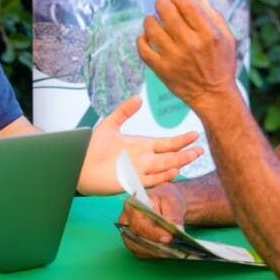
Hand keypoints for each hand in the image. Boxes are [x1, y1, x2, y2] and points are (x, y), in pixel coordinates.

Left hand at [77, 96, 202, 194]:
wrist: (79, 163)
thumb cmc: (92, 146)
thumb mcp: (110, 124)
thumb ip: (124, 112)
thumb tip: (139, 98)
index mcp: (141, 145)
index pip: (166, 143)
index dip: (180, 140)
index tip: (194, 135)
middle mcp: (143, 159)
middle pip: (169, 156)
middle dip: (185, 153)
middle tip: (201, 150)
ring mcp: (138, 171)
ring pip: (163, 167)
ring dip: (178, 163)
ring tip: (192, 157)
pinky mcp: (130, 181)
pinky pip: (149, 180)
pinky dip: (161, 176)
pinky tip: (173, 171)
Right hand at [116, 182, 186, 258]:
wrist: (166, 204)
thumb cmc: (166, 200)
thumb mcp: (173, 203)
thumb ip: (174, 217)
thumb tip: (178, 231)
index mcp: (132, 205)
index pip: (138, 222)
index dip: (153, 232)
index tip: (168, 238)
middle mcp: (125, 219)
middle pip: (135, 237)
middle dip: (154, 244)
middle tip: (172, 247)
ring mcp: (127, 232)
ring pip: (137, 247)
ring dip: (154, 251)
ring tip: (172, 251)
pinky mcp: (133, 242)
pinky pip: (141, 252)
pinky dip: (154, 254)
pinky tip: (167, 252)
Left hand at [138, 0, 238, 110]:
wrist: (213, 96)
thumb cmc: (222, 64)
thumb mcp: (227, 38)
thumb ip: (214, 16)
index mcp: (208, 33)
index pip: (185, 2)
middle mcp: (190, 44)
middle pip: (165, 10)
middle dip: (162, 3)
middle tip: (163, 5)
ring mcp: (174, 57)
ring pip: (151, 27)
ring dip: (150, 19)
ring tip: (153, 20)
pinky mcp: (162, 70)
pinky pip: (143, 49)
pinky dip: (141, 39)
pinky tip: (146, 36)